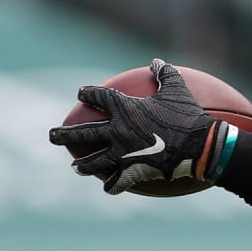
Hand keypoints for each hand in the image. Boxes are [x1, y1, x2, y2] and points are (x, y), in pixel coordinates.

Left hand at [48, 59, 220, 194]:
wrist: (199, 145)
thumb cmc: (188, 116)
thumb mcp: (178, 90)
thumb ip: (165, 74)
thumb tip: (157, 62)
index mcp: (124, 108)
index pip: (98, 97)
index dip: (88, 93)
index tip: (81, 93)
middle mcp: (116, 131)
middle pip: (82, 132)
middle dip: (63, 135)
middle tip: (52, 136)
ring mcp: (121, 153)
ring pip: (93, 161)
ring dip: (82, 165)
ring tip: (75, 166)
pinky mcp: (132, 172)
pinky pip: (117, 182)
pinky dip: (113, 186)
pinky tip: (110, 189)